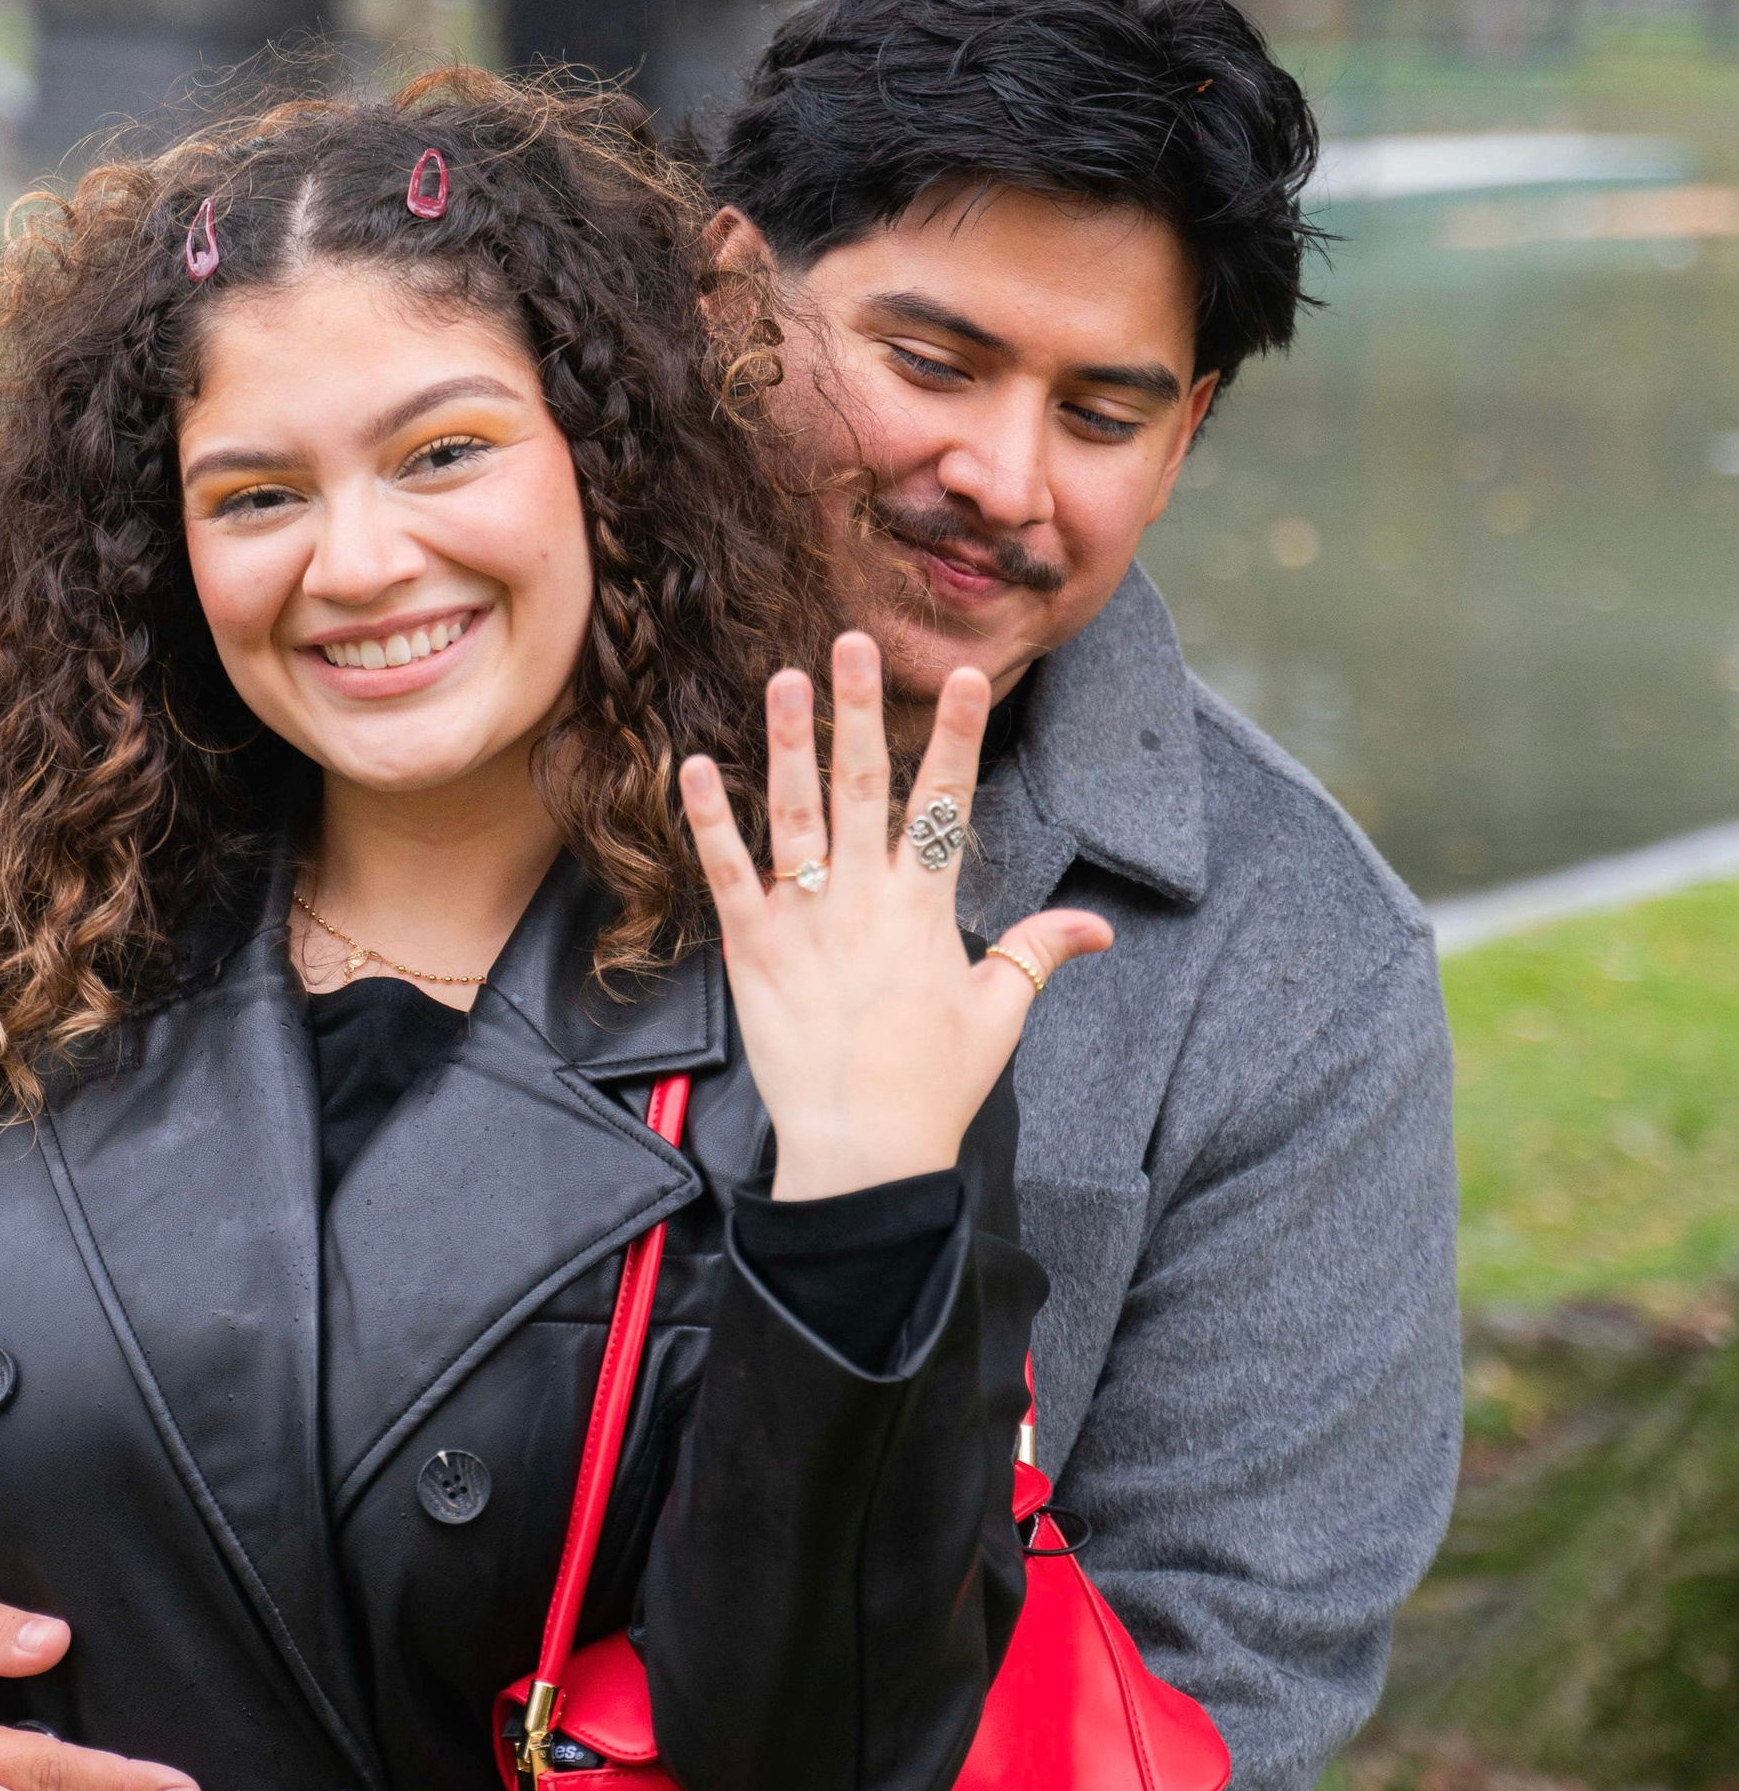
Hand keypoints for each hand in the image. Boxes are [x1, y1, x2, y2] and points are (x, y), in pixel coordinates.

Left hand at [679, 637, 1110, 1195]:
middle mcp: (865, 900)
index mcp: (926, 909)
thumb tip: (1098, 927)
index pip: (944, 804)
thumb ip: (1037, 953)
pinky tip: (692, 766)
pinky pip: (727, 874)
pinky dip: (709, 820)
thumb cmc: (933, 1086)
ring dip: (787, 742)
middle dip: (860, 709)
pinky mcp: (752, 950)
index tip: (962, 675)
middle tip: (852, 639)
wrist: (862, 1151)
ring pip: (796, 814)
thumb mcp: (998, 1014)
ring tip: (781, 677)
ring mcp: (805, 921)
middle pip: (865, 786)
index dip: (953, 737)